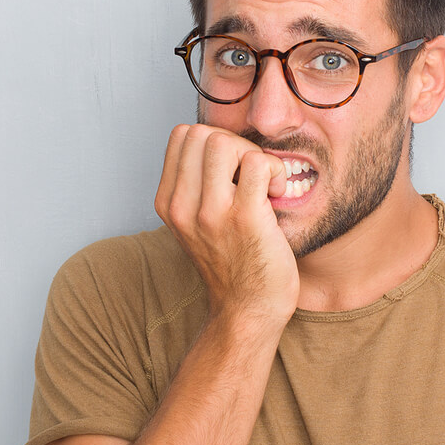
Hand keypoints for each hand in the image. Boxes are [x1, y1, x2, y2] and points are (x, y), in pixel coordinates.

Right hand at [155, 124, 297, 327]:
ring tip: (262, 184)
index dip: (213, 141)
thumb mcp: (196, 224)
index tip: (230, 171)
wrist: (247, 312)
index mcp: (168, 203)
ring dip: (252, 154)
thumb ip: (197, 186)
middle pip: (201, 132)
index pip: (182, 136)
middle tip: (250, 175)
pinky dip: (275, 171)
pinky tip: (276, 194)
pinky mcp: (245, 219)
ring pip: (224, 141)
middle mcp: (182, 207)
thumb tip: (221, 142)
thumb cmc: (232, 264)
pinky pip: (258, 163)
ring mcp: (211, 213)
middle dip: (233, 143)